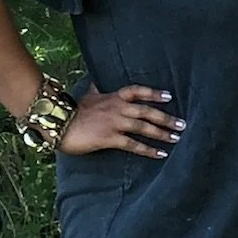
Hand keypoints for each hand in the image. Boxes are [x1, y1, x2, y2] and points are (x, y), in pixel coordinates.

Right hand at [59, 85, 181, 158]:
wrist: (55, 122)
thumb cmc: (70, 111)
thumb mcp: (86, 97)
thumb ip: (95, 91)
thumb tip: (94, 82)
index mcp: (112, 97)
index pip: (137, 91)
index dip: (154, 93)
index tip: (169, 96)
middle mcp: (117, 108)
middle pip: (147, 111)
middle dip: (166, 117)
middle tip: (182, 124)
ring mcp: (114, 123)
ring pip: (143, 127)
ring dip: (162, 133)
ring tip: (176, 138)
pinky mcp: (109, 138)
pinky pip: (133, 144)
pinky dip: (148, 150)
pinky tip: (160, 154)